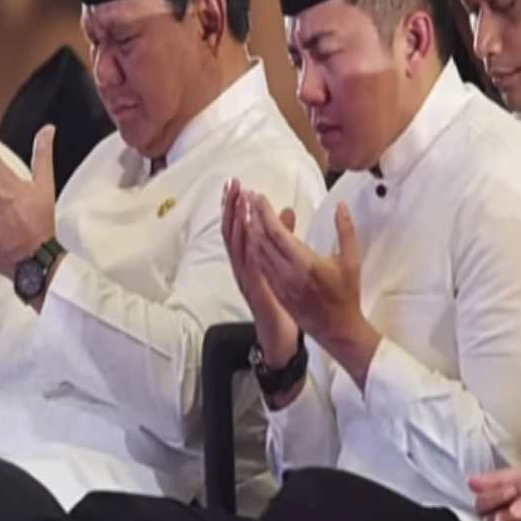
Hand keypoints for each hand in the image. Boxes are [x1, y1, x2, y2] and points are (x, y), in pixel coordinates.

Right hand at [222, 179, 298, 367]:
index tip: (236, 184)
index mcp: (247, 260)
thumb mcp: (281, 266)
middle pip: (231, 232)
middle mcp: (241, 267)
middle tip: (232, 184)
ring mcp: (245, 278)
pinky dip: (246, 246)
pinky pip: (248, 264)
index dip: (235, 205)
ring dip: (237, 222)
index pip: (237, 226)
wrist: (278, 336)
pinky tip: (248, 230)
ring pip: (236, 246)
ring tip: (238, 200)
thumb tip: (289, 210)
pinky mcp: (254, 289)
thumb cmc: (281, 301)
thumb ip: (283, 238)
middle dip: (231, 207)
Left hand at [242, 193, 378, 387]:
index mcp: (305, 263)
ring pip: (257, 253)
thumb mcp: (351, 261)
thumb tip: (341, 206)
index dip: (264, 212)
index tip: (258, 196)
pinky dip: (254, 248)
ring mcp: (279, 283)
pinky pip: (260, 266)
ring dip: (250, 231)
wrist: (338, 330)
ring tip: (247, 213)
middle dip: (252, 216)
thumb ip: (346, 230)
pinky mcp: (276, 291)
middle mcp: (287, 273)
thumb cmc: (346, 295)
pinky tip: (252, 237)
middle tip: (247, 198)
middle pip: (262, 240)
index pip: (277, 232)